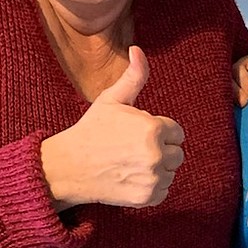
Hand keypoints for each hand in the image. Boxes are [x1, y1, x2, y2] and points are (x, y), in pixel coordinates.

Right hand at [40, 46, 184, 209]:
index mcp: (153, 128)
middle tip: (133, 150)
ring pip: (171, 172)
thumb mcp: (111, 100)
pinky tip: (130, 178)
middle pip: (177, 154)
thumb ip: (133, 77)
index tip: (136, 135)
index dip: (158, 132)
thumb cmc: (92, 130)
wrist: (69, 167)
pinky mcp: (147, 198)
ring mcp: (152, 178)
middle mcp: (156, 154)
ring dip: (157, 169)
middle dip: (160, 150)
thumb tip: (137, 49)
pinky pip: (164, 191)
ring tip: (130, 163)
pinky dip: (151, 187)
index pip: (176, 132)